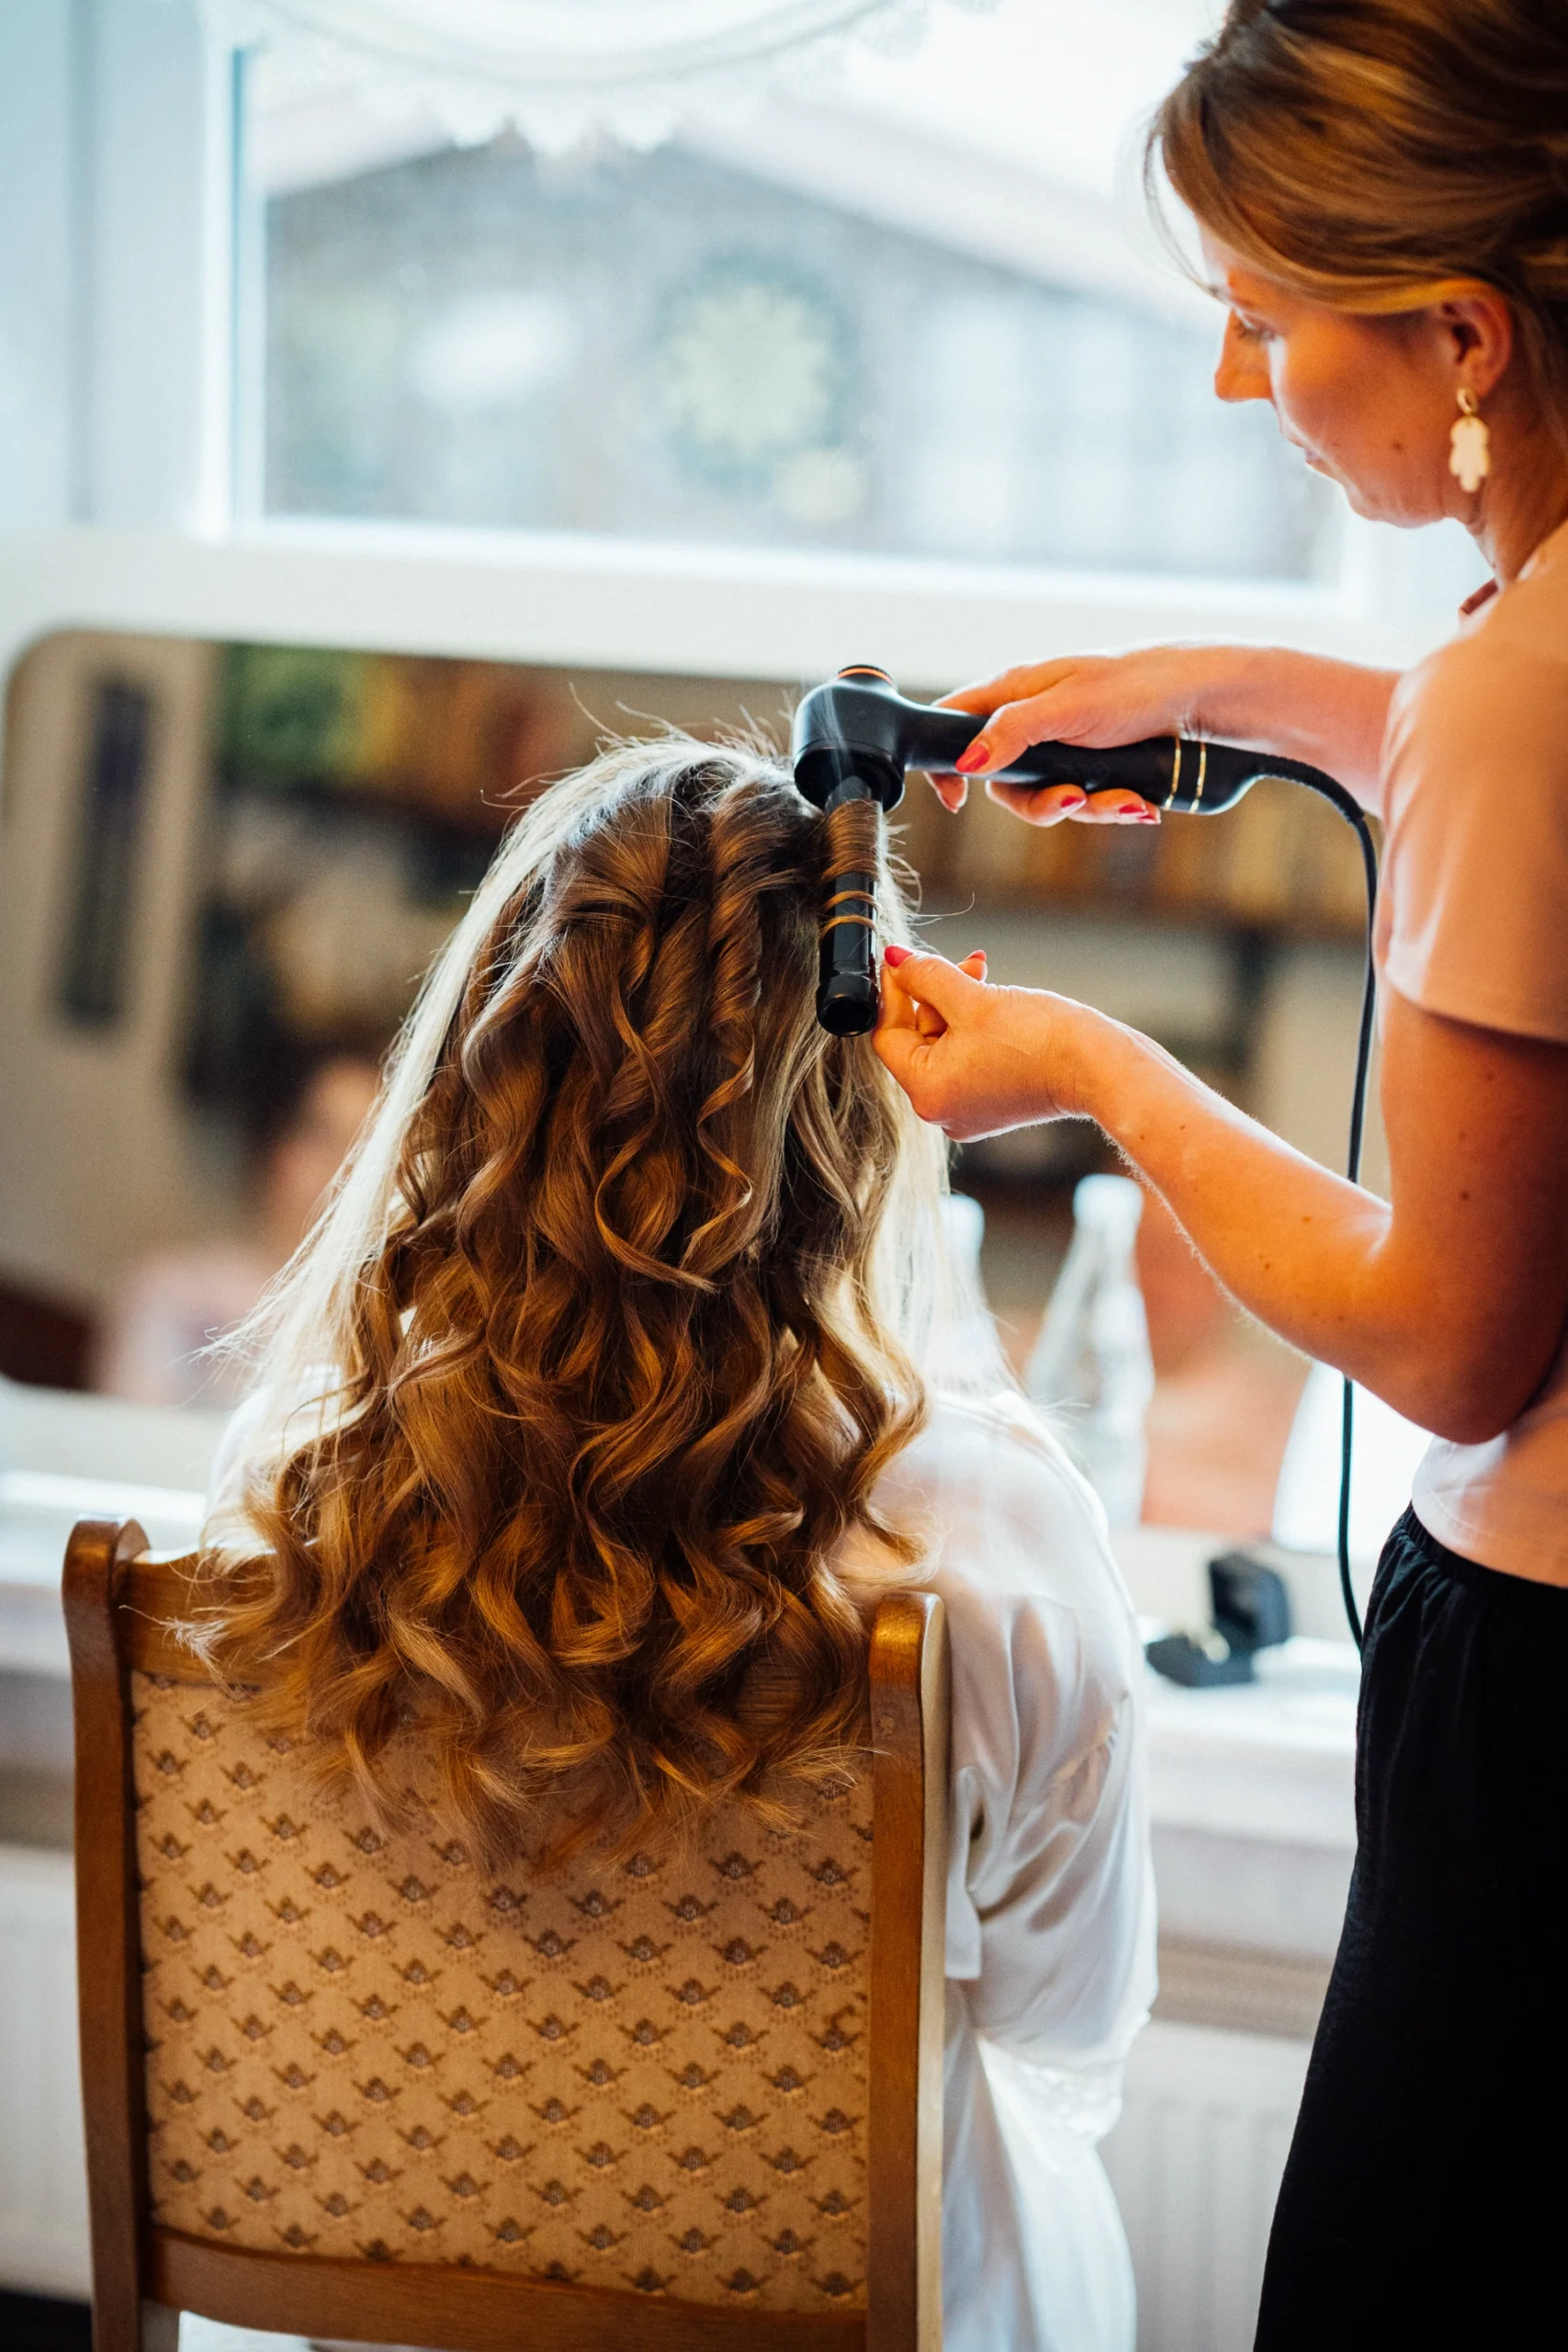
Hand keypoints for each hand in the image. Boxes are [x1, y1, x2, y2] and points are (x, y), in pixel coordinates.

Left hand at [875, 945, 1104, 1138]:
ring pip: (946, 1044)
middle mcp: (944, 1110)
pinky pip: (970, 1058)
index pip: (889, 1036)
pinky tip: (998, 1002)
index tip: (903, 960)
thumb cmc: (1041, 1040)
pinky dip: (977, 1028)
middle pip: (918, 1040)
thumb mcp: (973, 998)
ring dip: (960, 1005)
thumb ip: (927, 976)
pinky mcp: (996, 1101)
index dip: (894, 992)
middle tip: (964, 965)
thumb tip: (894, 959)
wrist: (1101, 1068)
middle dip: (937, 996)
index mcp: (929, 1093)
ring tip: (986, 977)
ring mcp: (971, 1109)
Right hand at [932, 646, 1223, 825]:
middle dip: (1040, 803)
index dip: (946, 763)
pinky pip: (1085, 803)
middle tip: (1070, 799)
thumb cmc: (1136, 685)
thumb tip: (967, 762)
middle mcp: (1032, 721)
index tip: (956, 799)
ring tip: (1125, 800)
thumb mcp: (1068, 708)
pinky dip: (1112, 807)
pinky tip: (1140, 803)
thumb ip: (1013, 732)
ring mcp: (1063, 748)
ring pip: (1047, 799)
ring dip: (1087, 809)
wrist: (1204, 699)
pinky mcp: (1093, 768)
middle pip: (1003, 781)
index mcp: (1014, 691)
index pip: (954, 722)